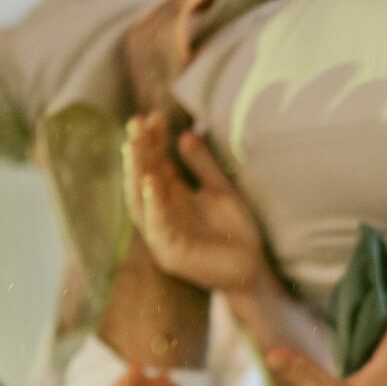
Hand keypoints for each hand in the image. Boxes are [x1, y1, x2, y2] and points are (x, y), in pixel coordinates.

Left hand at [124, 0, 230, 117]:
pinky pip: (157, 16)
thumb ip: (214, 41)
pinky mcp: (134, 43)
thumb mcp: (205, 70)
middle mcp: (145, 32)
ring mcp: (137, 37)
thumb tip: (234, 20)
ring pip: (166, 6)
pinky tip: (193, 7)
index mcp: (163, 36)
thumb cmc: (189, 104)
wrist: (159, 130)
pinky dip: (176, 9)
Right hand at [125, 117, 269, 292]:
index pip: (155, 165)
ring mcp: (162, 236)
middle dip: (138, 151)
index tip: (154, 116)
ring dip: (136, 173)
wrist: (253, 269)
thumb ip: (204, 167)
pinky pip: (158, 227)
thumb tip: (185, 135)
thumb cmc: (235, 233)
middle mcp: (160, 216)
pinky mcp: (170, 254)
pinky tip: (151, 183)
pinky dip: (153, 205)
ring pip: (141, 202)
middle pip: (143, 178)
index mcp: (171, 200)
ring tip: (133, 146)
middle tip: (135, 122)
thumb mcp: (221, 192)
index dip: (153, 141)